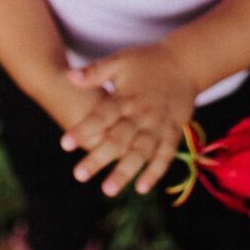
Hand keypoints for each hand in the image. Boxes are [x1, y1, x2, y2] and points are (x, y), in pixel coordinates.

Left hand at [58, 43, 198, 198]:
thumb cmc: (148, 60)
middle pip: (118, 139)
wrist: (185, 61)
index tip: (65, 144)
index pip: (101, 115)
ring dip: (125, 171)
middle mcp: (142, 114)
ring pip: (141, 152)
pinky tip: (141, 188)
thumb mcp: (120, 60)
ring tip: (108, 190)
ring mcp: (159, 125)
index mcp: (126, 97)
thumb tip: (70, 76)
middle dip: (99, 158)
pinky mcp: (173, 131)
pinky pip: (165, 154)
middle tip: (79, 175)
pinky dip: (155, 171)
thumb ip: (96, 71)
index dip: (83, 129)